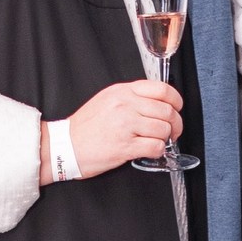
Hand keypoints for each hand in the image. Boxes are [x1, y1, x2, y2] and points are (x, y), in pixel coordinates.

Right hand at [65, 80, 181, 177]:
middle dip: (175, 124)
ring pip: (164, 129)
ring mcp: (125, 125)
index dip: (176, 100)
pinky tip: (149, 151)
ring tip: (156, 142)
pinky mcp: (125, 146)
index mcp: (122, 91)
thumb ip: (131, 97)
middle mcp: (125, 105)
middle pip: (167, 111)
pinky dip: (157, 151)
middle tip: (172, 132)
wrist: (64, 146)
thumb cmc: (85, 127)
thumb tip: (157, 103)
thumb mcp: (106, 100)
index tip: (177, 109)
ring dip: (165, 139)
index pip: (162, 89)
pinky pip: (155, 146)